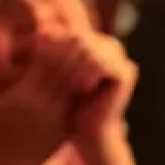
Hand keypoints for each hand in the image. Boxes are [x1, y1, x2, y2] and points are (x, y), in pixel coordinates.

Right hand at [0, 43, 72, 164]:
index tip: (52, 39)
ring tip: (81, 58)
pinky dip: (83, 90)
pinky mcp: (67, 128)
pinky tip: (84, 80)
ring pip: (76, 85)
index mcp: (24, 94)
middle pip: (64, 70)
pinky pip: (80, 103)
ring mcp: (57, 117)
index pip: (45, 60)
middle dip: (69, 55)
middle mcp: (43, 105)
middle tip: (74, 43)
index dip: (51, 46)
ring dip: (80, 70)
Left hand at [40, 29, 136, 144]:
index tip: (38, 61)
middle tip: (51, 76)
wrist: (85, 133)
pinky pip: (103, 63)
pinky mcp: (126, 71)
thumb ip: (52, 53)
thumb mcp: (54, 76)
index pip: (68, 32)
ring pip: (89, 49)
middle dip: (61, 56)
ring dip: (73, 67)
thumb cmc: (64, 106)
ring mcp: (119, 57)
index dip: (52, 45)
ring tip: (66, 85)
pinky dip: (89, 74)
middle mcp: (108, 45)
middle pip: (78, 37)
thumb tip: (41, 31)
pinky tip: (81, 88)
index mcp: (91, 41)